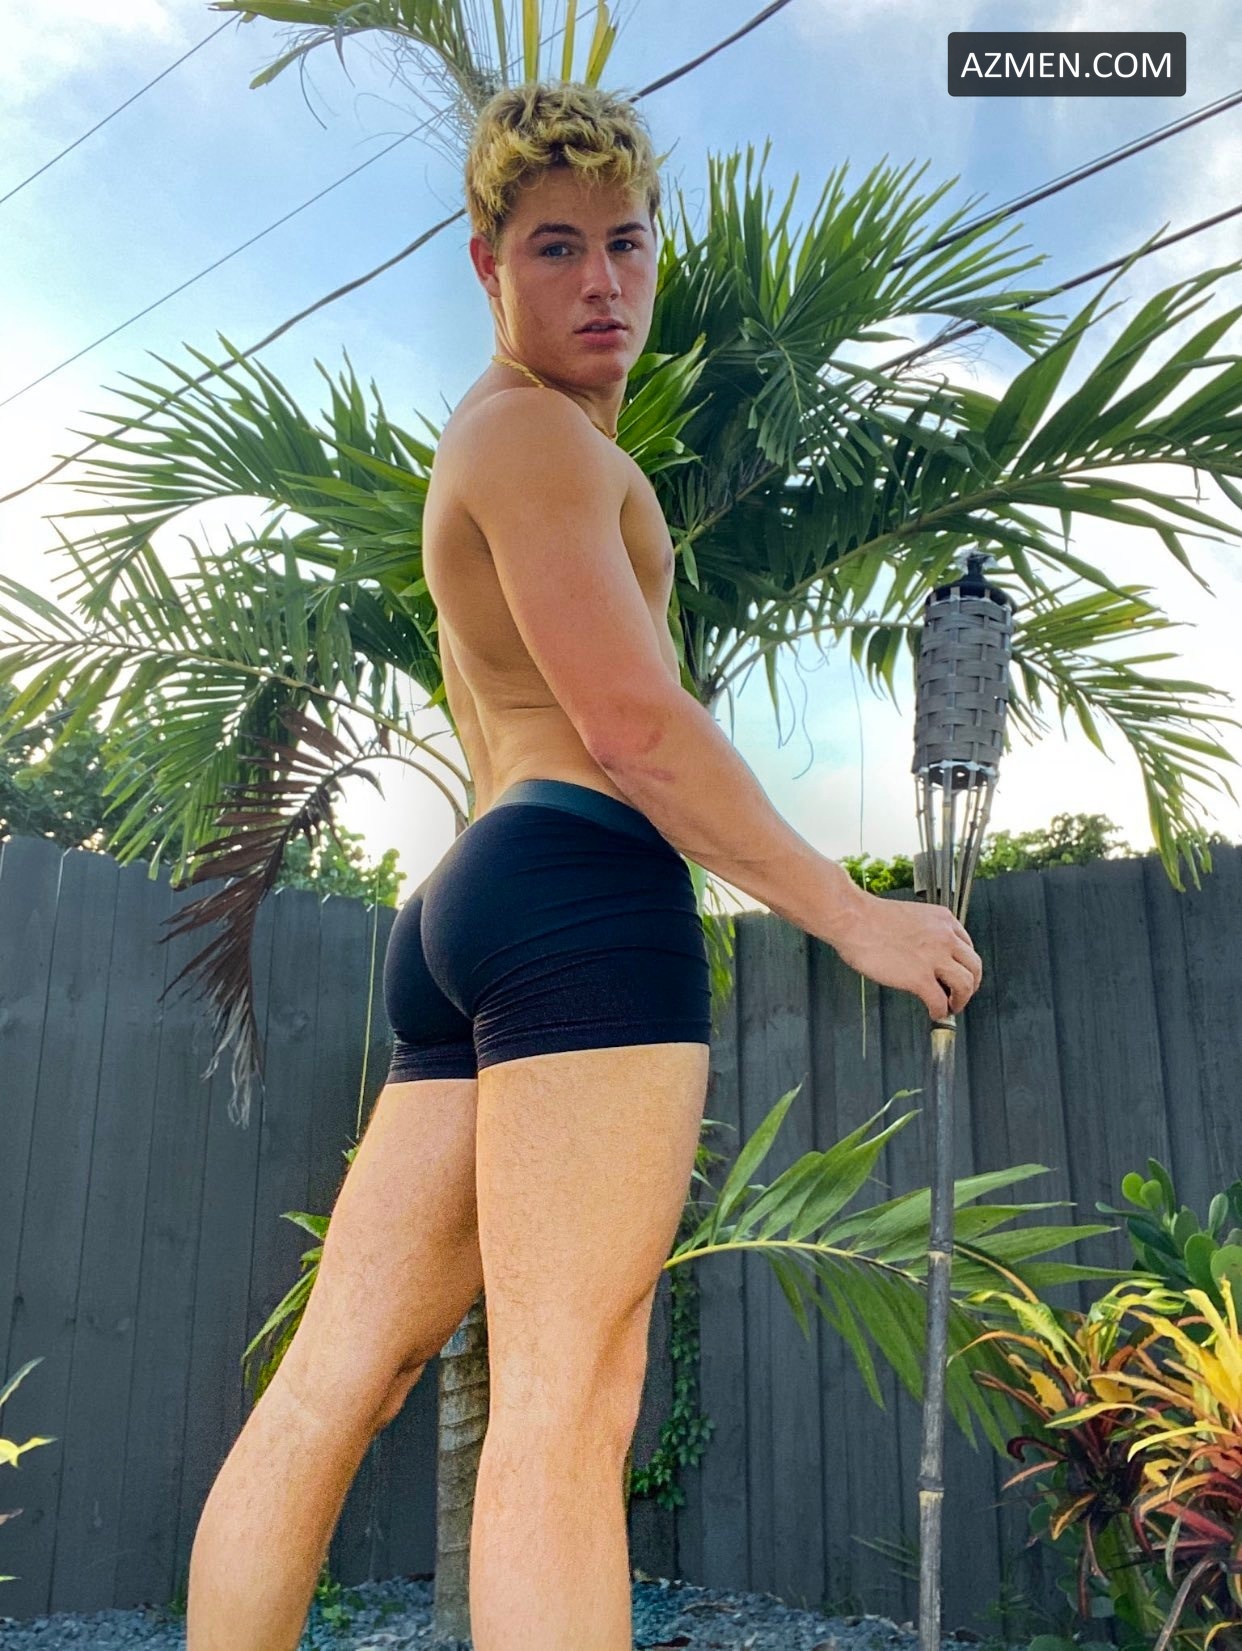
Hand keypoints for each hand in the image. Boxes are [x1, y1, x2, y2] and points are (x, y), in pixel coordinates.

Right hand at [828, 886, 982, 1017]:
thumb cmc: (869, 917)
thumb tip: (922, 952)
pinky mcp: (920, 978)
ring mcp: (934, 958)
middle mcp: (945, 937)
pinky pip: (940, 1001)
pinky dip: (940, 1011)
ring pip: (965, 985)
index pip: (968, 946)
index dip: (964, 964)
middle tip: (962, 993)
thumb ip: (923, 932)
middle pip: (974, 966)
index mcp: (943, 919)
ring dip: (961, 1000)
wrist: (853, 919)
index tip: (958, 972)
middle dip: (971, 984)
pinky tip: (934, 1013)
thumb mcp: (910, 916)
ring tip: (952, 1007)